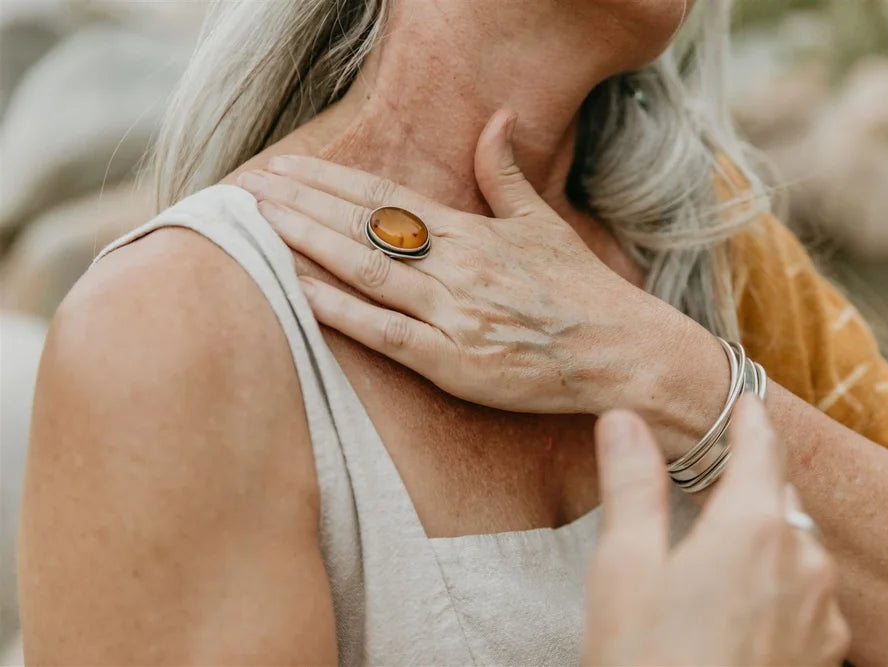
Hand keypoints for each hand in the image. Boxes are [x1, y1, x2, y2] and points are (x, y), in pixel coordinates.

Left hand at [237, 110, 670, 414]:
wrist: (620, 351)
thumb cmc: (580, 289)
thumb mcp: (544, 221)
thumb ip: (507, 172)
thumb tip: (498, 118)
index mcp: (474, 233)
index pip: (388, 200)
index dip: (332, 182)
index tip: (288, 168)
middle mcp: (458, 268)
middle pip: (365, 228)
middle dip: (303, 204)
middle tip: (252, 186)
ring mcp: (454, 316)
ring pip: (367, 272)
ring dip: (309, 244)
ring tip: (262, 224)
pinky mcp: (455, 365)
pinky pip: (387, 335)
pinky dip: (342, 312)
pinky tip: (301, 293)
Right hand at [584, 397, 849, 666]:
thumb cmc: (646, 661)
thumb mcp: (624, 568)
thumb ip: (631, 486)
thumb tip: (623, 419)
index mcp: (753, 526)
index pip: (762, 446)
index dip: (750, 418)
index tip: (744, 402)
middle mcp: (803, 561)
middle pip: (781, 494)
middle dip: (754, 474)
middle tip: (721, 464)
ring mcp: (821, 611)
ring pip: (798, 544)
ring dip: (768, 528)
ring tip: (727, 532)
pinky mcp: (823, 652)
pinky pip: (807, 591)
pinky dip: (779, 576)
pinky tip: (743, 595)